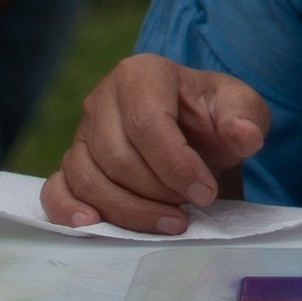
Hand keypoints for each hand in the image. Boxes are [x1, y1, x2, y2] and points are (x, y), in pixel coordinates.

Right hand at [41, 56, 270, 232]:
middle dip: (156, 192)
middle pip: (117, 157)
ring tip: (169, 224)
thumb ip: (246, 118)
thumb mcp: (241, 111)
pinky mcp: (70, 166)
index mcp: (142, 73)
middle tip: (189, 211)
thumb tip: (244, 134)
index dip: (176, 165)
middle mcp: (102, 99)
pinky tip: (94, 227)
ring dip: (129, 211)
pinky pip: (55, 191)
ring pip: (90, 180)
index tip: (206, 194)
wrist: (196, 139)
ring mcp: (80, 134)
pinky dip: (68, 211)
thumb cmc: (214, 120)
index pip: (147, 123)